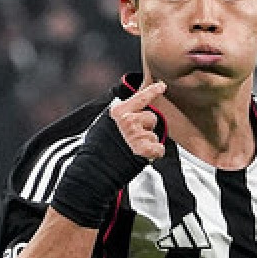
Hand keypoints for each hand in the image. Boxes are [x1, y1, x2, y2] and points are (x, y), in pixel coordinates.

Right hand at [49, 80, 166, 228]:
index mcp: (119, 112)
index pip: (140, 98)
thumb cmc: (97, 149)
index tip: (162, 85)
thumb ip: (118, 116)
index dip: (153, 90)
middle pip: (151, 118)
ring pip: (154, 135)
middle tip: (131, 140)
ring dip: (147, 143)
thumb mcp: (103, 125)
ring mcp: (137, 135)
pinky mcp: (144, 150)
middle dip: (146, 128)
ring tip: (131, 151)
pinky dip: (153, 155)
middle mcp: (129, 120)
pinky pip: (159, 149)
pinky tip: (141, 157)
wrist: (93, 172)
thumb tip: (124, 106)